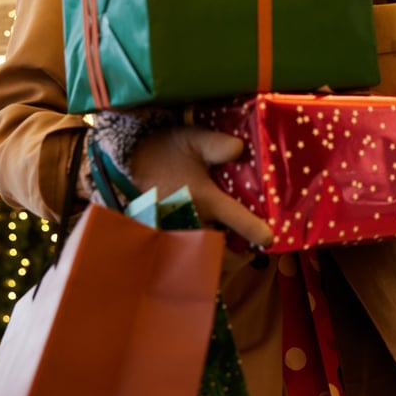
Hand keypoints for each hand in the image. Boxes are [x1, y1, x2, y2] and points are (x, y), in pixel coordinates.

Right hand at [127, 125, 272, 248]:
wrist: (128, 160)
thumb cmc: (165, 149)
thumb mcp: (193, 139)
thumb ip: (218, 144)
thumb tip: (240, 148)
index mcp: (205, 197)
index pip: (236, 218)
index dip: (253, 230)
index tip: (267, 239)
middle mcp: (192, 218)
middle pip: (220, 247)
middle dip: (236, 255)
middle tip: (250, 252)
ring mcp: (178, 229)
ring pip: (202, 252)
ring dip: (217, 256)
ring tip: (232, 255)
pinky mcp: (165, 233)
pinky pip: (185, 252)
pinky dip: (197, 255)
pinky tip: (206, 251)